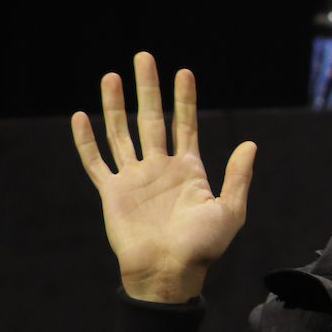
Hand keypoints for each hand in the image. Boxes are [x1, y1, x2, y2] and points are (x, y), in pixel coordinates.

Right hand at [71, 52, 256, 302]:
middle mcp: (160, 169)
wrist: (169, 274)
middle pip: (152, 119)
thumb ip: (237, 176)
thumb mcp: (230, 210)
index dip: (185, 99)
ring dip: (116, 105)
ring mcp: (135, 179)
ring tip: (111, 75)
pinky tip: (81, 116)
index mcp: (189, 170)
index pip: (186, 125)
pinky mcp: (112, 193)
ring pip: (122, 133)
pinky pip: (97, 162)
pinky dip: (87, 140)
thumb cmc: (203, 248)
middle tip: (144, 57)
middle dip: (149, 88)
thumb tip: (250, 144)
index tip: (184, 72)